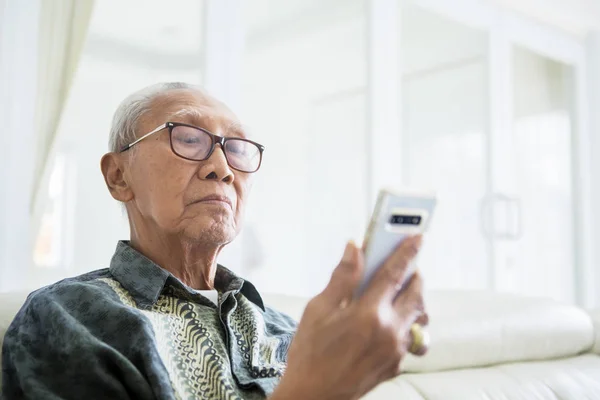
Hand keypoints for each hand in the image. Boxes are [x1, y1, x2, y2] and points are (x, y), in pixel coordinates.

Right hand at [272, 236, 427, 399]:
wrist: (313, 396)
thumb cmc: (310, 353)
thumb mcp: (318, 310)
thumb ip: (342, 277)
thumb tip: (354, 249)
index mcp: (368, 314)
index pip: (395, 273)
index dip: (407, 251)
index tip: (418, 236)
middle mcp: (389, 332)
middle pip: (416, 294)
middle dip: (414, 274)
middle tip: (404, 265)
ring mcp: (396, 351)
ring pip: (418, 316)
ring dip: (413, 299)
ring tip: (397, 291)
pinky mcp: (396, 365)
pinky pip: (411, 337)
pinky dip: (406, 322)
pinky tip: (388, 320)